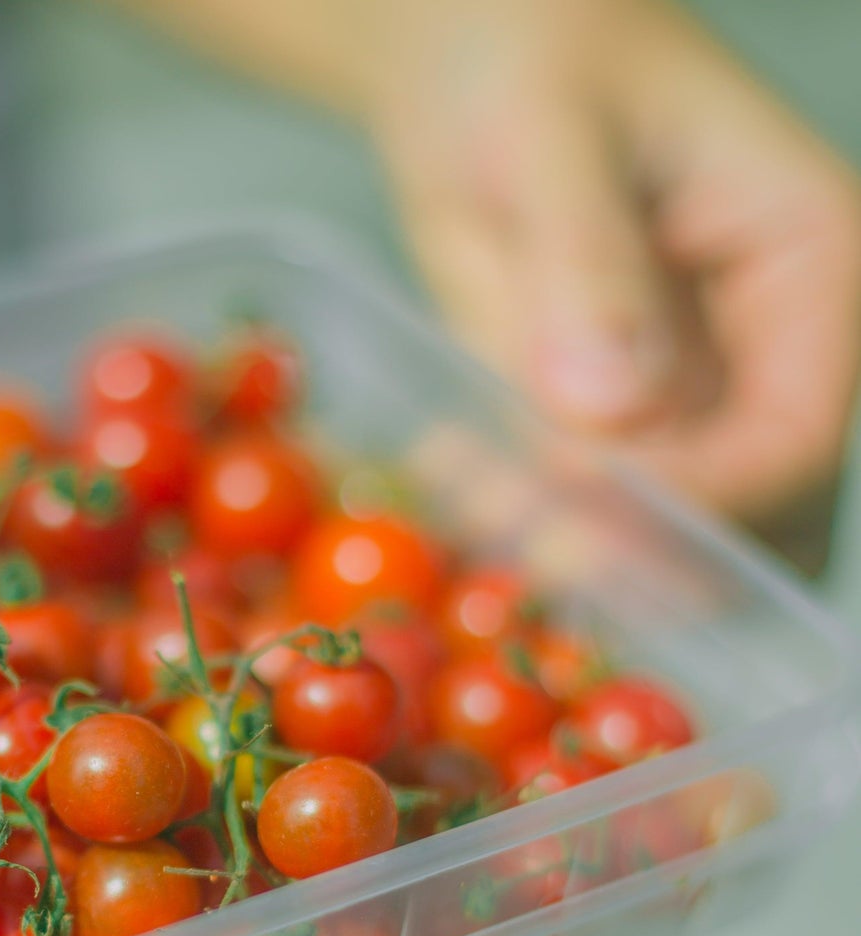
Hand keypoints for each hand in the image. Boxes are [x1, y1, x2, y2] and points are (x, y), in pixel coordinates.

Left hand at [370, 0, 860, 565]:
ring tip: (465, 487)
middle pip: (752, 513)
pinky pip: (585, 499)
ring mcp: (688, 392)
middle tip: (521, 541)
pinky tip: (449, 464)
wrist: (474, 64)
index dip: (701, 499)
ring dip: (572, 542)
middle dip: (644, 552)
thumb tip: (609, 410)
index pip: (796, 436)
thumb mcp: (553, 138)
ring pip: (668, 529)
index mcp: (810, 265)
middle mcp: (765, 347)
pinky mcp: (606, 415)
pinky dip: (523, 509)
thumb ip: (586, 263)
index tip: (578, 504)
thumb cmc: (532, 58)